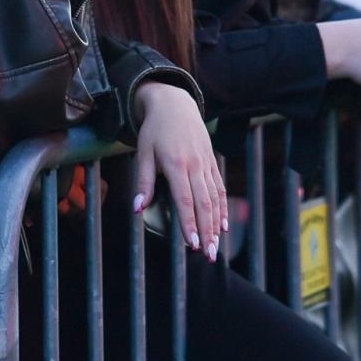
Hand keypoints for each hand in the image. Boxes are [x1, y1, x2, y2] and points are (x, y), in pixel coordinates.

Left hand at [131, 82, 225, 261]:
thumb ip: (143, 182)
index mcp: (176, 164)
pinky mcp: (212, 162)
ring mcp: (206, 164)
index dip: (189, 223)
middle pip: (204, 204)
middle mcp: (195, 165)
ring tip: (217, 247)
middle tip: (210, 255)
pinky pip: (220, 188)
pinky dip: (224, 208)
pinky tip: (224, 226)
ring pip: (215, 199)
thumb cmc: (155, 130)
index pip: (185, 199)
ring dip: (217, 224)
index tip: (192, 244)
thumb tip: (137, 209)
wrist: (175, 105)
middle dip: (207, 232)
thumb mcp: (144, 153)